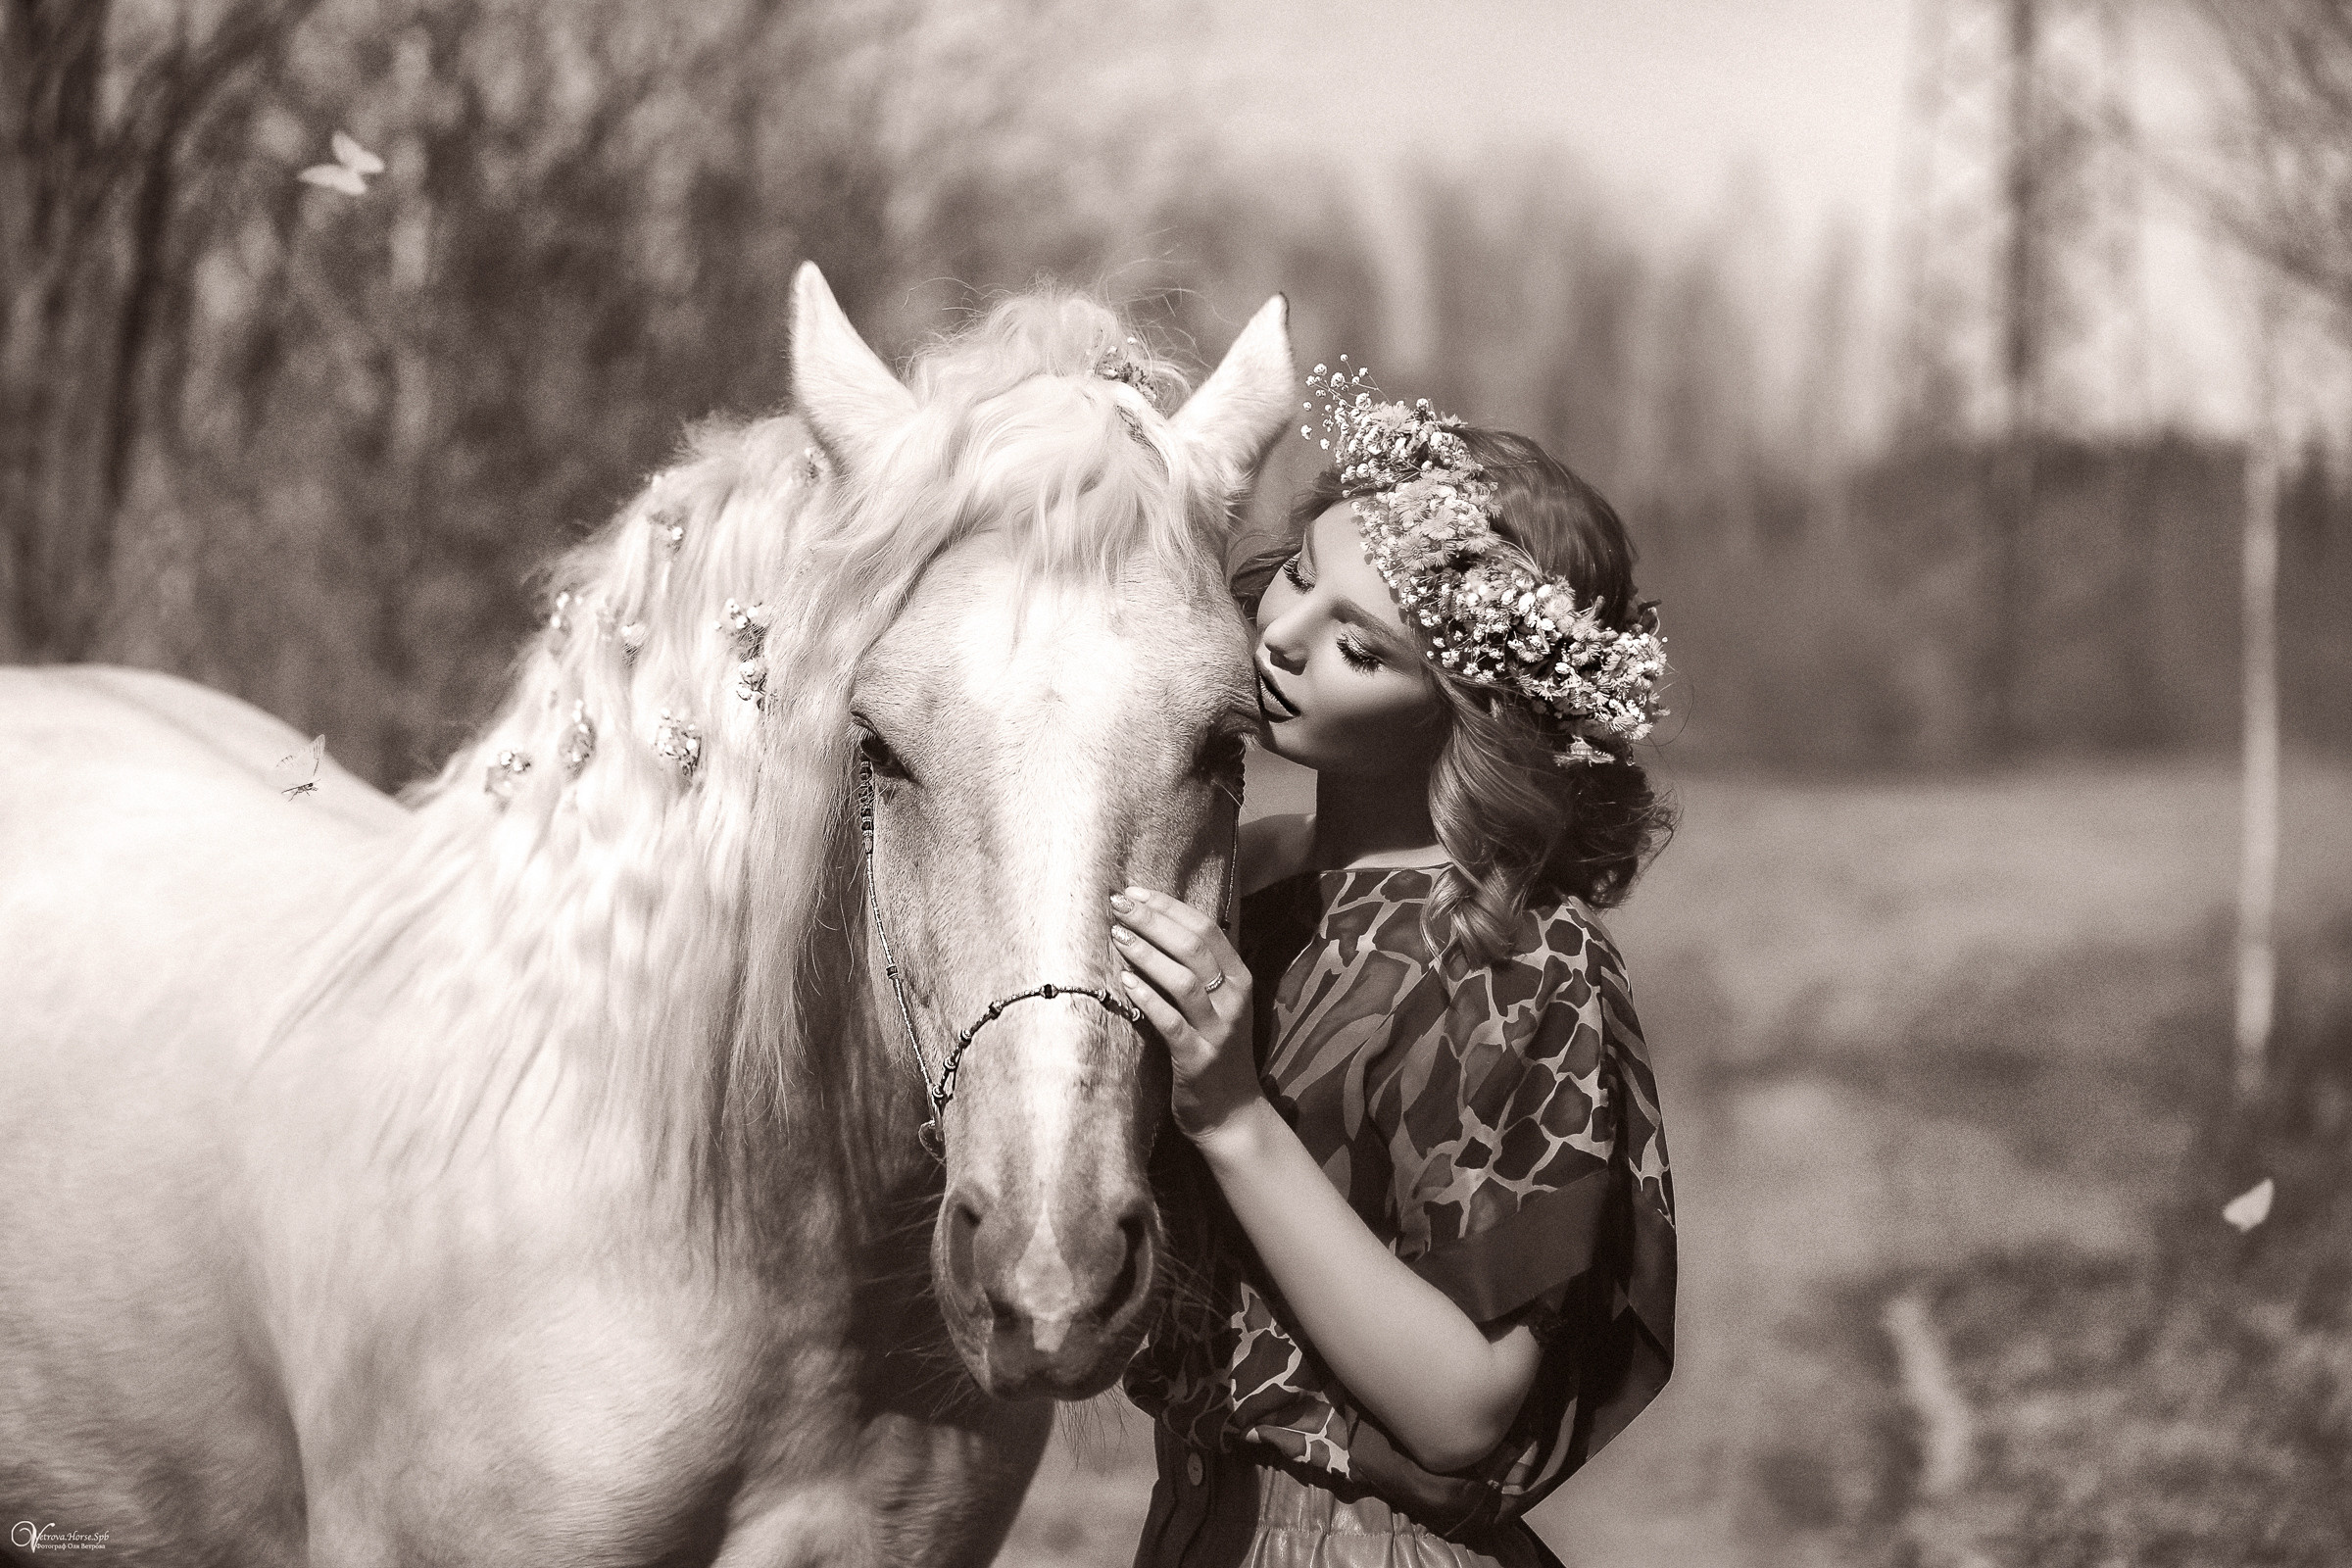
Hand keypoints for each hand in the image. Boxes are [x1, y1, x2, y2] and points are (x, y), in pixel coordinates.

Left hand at [1109, 885, 1259, 1141]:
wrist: (1232, 1114)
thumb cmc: (1216, 1052)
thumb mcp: (1219, 1005)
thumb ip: (1199, 970)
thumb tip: (1155, 925)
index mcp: (1239, 980)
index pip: (1207, 929)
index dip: (1169, 906)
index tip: (1134, 891)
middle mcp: (1234, 1000)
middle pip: (1194, 947)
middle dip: (1153, 920)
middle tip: (1118, 904)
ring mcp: (1218, 1031)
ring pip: (1184, 980)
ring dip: (1147, 954)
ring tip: (1117, 936)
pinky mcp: (1198, 1059)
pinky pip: (1171, 1023)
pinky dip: (1148, 999)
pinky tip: (1125, 982)